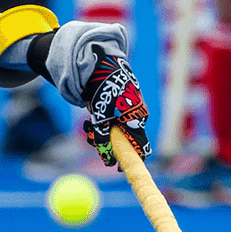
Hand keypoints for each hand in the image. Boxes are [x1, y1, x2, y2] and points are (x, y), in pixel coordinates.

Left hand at [80, 47, 149, 167]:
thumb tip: (108, 161)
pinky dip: (102, 123)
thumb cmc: (103, 87)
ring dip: (101, 133)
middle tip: (91, 138)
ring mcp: (130, 110)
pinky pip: (114, 122)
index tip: (118, 169)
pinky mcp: (122, 107)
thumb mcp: (100, 115)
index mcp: (138, 117)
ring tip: (89, 124)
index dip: (131, 160)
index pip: (142, 147)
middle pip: (125, 140)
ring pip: (116, 132)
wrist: (101, 62)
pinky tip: (92, 115)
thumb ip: (102, 138)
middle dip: (107, 143)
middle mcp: (138, 115)